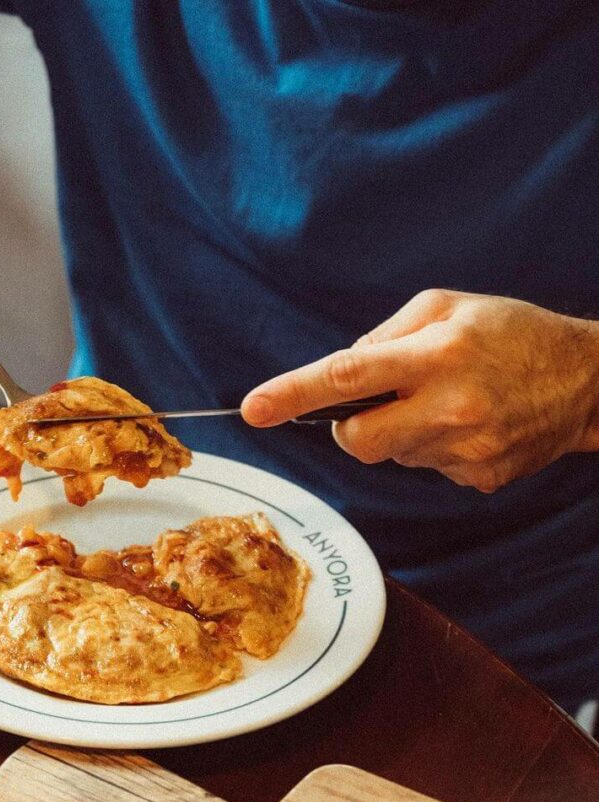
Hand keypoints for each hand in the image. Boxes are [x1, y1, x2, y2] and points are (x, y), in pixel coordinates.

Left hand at [241, 290, 598, 491]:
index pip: (347, 377)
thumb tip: (340, 370)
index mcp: (437, 355)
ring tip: (443, 403)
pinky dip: (429, 448)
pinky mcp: (478, 477)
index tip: (254, 409)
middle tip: (379, 402)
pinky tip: (464, 425)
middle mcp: (451, 408)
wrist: (586, 381)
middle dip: (350, 427)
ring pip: (390, 457)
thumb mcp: (447, 306)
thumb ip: (384, 335)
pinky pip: (424, 469)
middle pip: (356, 441)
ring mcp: (466, 449)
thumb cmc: (511, 333)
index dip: (294, 394)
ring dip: (398, 433)